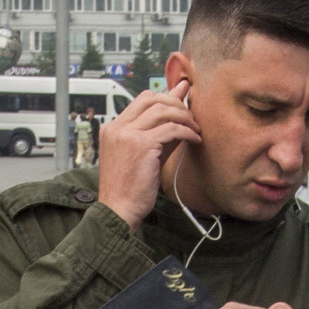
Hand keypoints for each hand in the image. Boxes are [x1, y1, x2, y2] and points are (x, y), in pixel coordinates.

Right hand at [96, 88, 199, 229]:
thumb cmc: (129, 187)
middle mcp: (117, 127)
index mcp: (113, 127)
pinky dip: (186, 132)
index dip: (165, 98)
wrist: (118, 210)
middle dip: (176, 103)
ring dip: (184, 117)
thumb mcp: (142, 153)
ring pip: (162, 110)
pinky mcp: (141, 145)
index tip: (182, 102)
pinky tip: (194, 140)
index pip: (142, 100)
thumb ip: (158, 131)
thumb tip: (175, 116)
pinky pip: (171, 129)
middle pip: (151, 98)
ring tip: (195, 129)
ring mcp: (127, 134)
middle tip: (191, 117)